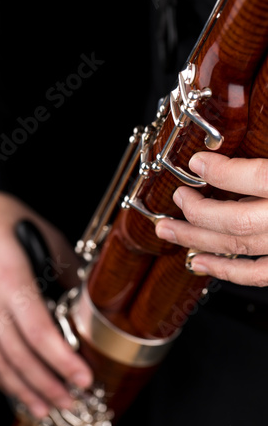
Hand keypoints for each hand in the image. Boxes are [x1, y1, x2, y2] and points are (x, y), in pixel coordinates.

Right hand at [0, 191, 92, 417]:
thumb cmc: (8, 223)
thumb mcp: (48, 240)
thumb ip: (67, 274)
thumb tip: (85, 303)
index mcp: (12, 281)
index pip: (39, 332)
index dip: (61, 360)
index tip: (83, 379)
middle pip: (19, 356)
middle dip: (47, 384)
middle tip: (70, 402)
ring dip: (23, 389)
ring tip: (45, 408)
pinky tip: (13, 389)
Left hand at [156, 152, 267, 286]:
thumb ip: (265, 165)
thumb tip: (231, 151)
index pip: (256, 177)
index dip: (221, 172)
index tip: (197, 162)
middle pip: (236, 220)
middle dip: (198, 211)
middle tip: (177, 198)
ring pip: (236, 246)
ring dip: (196, 238)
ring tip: (168, 230)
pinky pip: (254, 274)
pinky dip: (223, 269)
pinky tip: (198, 262)